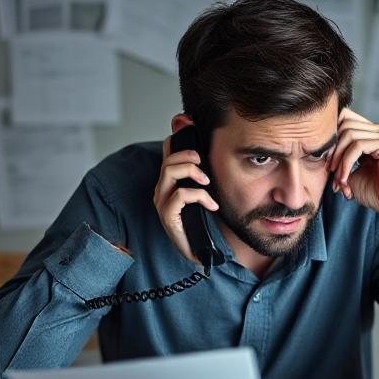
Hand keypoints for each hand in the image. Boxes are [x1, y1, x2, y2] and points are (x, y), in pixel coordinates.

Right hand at [153, 135, 219, 263]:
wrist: (199, 252)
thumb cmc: (202, 223)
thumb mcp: (206, 193)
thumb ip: (206, 175)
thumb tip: (217, 155)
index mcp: (170, 181)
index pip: (168, 151)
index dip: (177, 136)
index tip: (189, 125)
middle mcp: (162, 189)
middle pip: (168, 159)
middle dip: (188, 155)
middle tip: (203, 163)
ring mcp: (162, 202)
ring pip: (169, 172)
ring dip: (191, 171)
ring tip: (206, 181)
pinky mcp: (167, 216)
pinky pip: (180, 196)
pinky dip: (199, 196)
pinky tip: (211, 205)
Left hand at [329, 108, 378, 238]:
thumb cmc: (375, 192)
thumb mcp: (348, 173)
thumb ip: (336, 159)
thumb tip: (319, 153)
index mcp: (369, 134)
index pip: (343, 118)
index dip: (329, 137)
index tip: (323, 160)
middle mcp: (377, 130)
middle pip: (343, 124)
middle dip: (331, 149)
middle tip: (329, 171)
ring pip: (348, 134)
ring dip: (338, 159)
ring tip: (339, 179)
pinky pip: (357, 145)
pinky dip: (346, 162)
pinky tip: (344, 178)